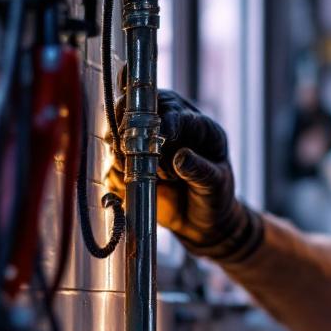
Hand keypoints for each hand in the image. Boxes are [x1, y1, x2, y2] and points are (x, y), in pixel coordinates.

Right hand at [106, 89, 262, 261]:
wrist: (202, 221)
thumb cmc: (216, 197)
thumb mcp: (217, 185)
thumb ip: (202, 171)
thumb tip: (181, 158)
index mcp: (196, 126)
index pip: (175, 111)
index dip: (166, 121)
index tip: (162, 137)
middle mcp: (169, 127)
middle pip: (139, 110)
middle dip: (133, 127)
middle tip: (136, 150)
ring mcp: (146, 145)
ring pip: (120, 133)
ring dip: (127, 154)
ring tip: (151, 177)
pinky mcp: (130, 165)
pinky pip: (114, 162)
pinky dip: (118, 173)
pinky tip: (136, 186)